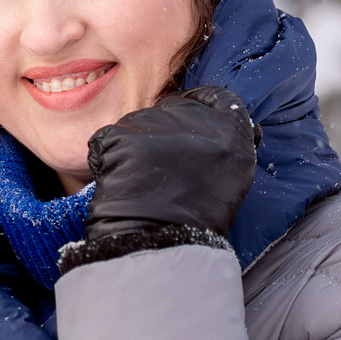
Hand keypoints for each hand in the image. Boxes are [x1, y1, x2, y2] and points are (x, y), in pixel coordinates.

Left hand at [83, 86, 259, 241]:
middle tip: (158, 166)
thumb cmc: (197, 224)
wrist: (159, 240)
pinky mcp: (119, 133)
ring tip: (141, 182)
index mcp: (230, 132)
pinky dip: (110, 157)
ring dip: (137, 144)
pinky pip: (110, 139)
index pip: (220, 99)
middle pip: (175, 108)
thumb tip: (213, 131)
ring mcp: (154, 123)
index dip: (204, 102)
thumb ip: (222, 149)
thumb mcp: (229, 182)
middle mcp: (195, 120)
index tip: (195, 107)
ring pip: (141, 123)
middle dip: (165, 130)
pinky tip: (121, 182)